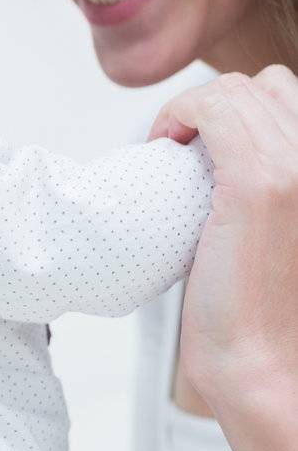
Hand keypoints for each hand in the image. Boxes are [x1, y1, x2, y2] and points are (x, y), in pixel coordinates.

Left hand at [148, 66, 297, 407]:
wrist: (262, 364)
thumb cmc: (260, 308)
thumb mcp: (274, 229)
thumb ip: (263, 185)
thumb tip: (216, 152)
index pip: (288, 97)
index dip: (239, 111)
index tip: (204, 144)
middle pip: (266, 86)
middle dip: (217, 105)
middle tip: (184, 147)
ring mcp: (297, 168)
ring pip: (237, 90)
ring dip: (194, 109)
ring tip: (174, 149)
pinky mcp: (261, 184)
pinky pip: (215, 107)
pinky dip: (181, 112)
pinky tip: (166, 143)